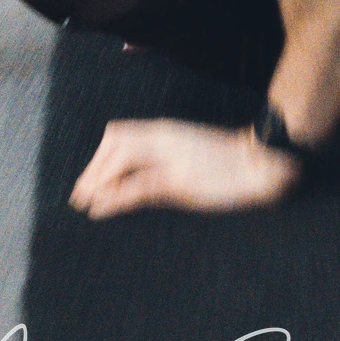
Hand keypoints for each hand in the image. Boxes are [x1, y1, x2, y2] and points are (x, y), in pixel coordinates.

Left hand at [69, 118, 301, 218]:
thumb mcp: (188, 153)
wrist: (259, 163)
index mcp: (165, 131)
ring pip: (119, 162)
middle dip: (92, 170)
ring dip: (98, 183)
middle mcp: (163, 138)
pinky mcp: (179, 181)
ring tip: (86, 203)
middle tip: (80, 195)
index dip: (98, 155)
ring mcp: (170, 158)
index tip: (88, 177)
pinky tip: (101, 210)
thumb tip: (137, 175)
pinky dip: (114, 198)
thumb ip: (162, 158)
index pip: (119, 134)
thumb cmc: (226, 161)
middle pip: (113, 145)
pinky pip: (137, 187)